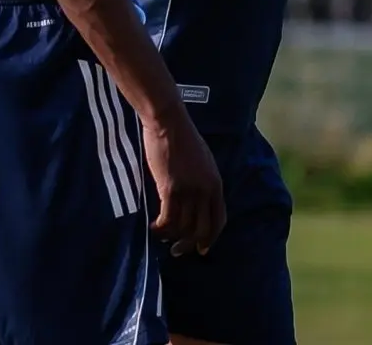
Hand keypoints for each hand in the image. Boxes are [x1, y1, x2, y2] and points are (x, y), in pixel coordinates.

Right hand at [143, 109, 225, 257]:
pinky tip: (152, 227)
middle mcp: (205, 190)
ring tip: (160, 235)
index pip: (219, 220)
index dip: (210, 238)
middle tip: (177, 250)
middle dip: (189, 244)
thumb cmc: (182, 137)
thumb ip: (204, 181)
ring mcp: (189, 190)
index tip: (201, 248)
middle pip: (201, 230)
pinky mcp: (171, 189)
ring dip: (171, 237)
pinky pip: (167, 220)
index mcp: (216, 182)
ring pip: (182, 227)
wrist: (168, 121)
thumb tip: (198, 202)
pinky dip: (160, 229)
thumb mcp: (203, 161)